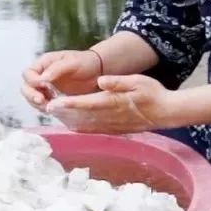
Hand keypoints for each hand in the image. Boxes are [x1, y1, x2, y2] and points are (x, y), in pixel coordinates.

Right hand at [20, 50, 102, 110]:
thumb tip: (42, 78)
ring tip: (49, 106)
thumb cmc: (85, 63)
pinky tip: (54, 108)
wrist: (98, 72)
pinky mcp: (52, 97)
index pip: (28, 74)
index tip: (44, 86)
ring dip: (37, 103)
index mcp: (44, 63)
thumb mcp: (72, 62)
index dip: (32, 82)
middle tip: (42, 101)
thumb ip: (57, 69)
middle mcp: (42, 75)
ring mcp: (46, 87)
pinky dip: (45, 108)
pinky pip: (42, 105)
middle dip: (31, 95)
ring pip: (31, 98)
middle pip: (25, 87)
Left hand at [45, 75, 176, 133]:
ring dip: (68, 120)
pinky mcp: (114, 129)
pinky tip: (70, 124)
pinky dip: (79, 127)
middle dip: (63, 112)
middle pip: (81, 115)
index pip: (87, 103)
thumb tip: (102, 80)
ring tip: (53, 115)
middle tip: (46, 107)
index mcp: (113, 102)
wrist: (165, 112)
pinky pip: (93, 130)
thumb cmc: (153, 93)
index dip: (69, 104)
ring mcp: (111, 125)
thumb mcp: (138, 80)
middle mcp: (110, 116)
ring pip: (85, 124)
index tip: (55, 102)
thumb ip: (118, 81)